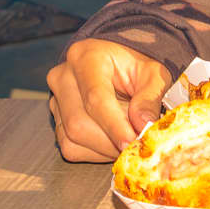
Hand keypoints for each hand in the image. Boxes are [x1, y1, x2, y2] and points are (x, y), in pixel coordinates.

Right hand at [47, 38, 169, 161]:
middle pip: (79, 123)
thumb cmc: (136, 67)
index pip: (95, 98)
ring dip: (106, 148)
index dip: (114, 125)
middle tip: (138, 142)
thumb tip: (144, 125)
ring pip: (73, 139)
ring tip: (128, 135)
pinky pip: (71, 147)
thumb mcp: (153, 74)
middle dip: (111, 141)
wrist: (120, 66)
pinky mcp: (56, 120)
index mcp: (87, 57)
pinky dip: (96, 151)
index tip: (132, 142)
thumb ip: (149, 98)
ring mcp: (56, 99)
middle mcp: (64, 77)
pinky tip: (113, 139)